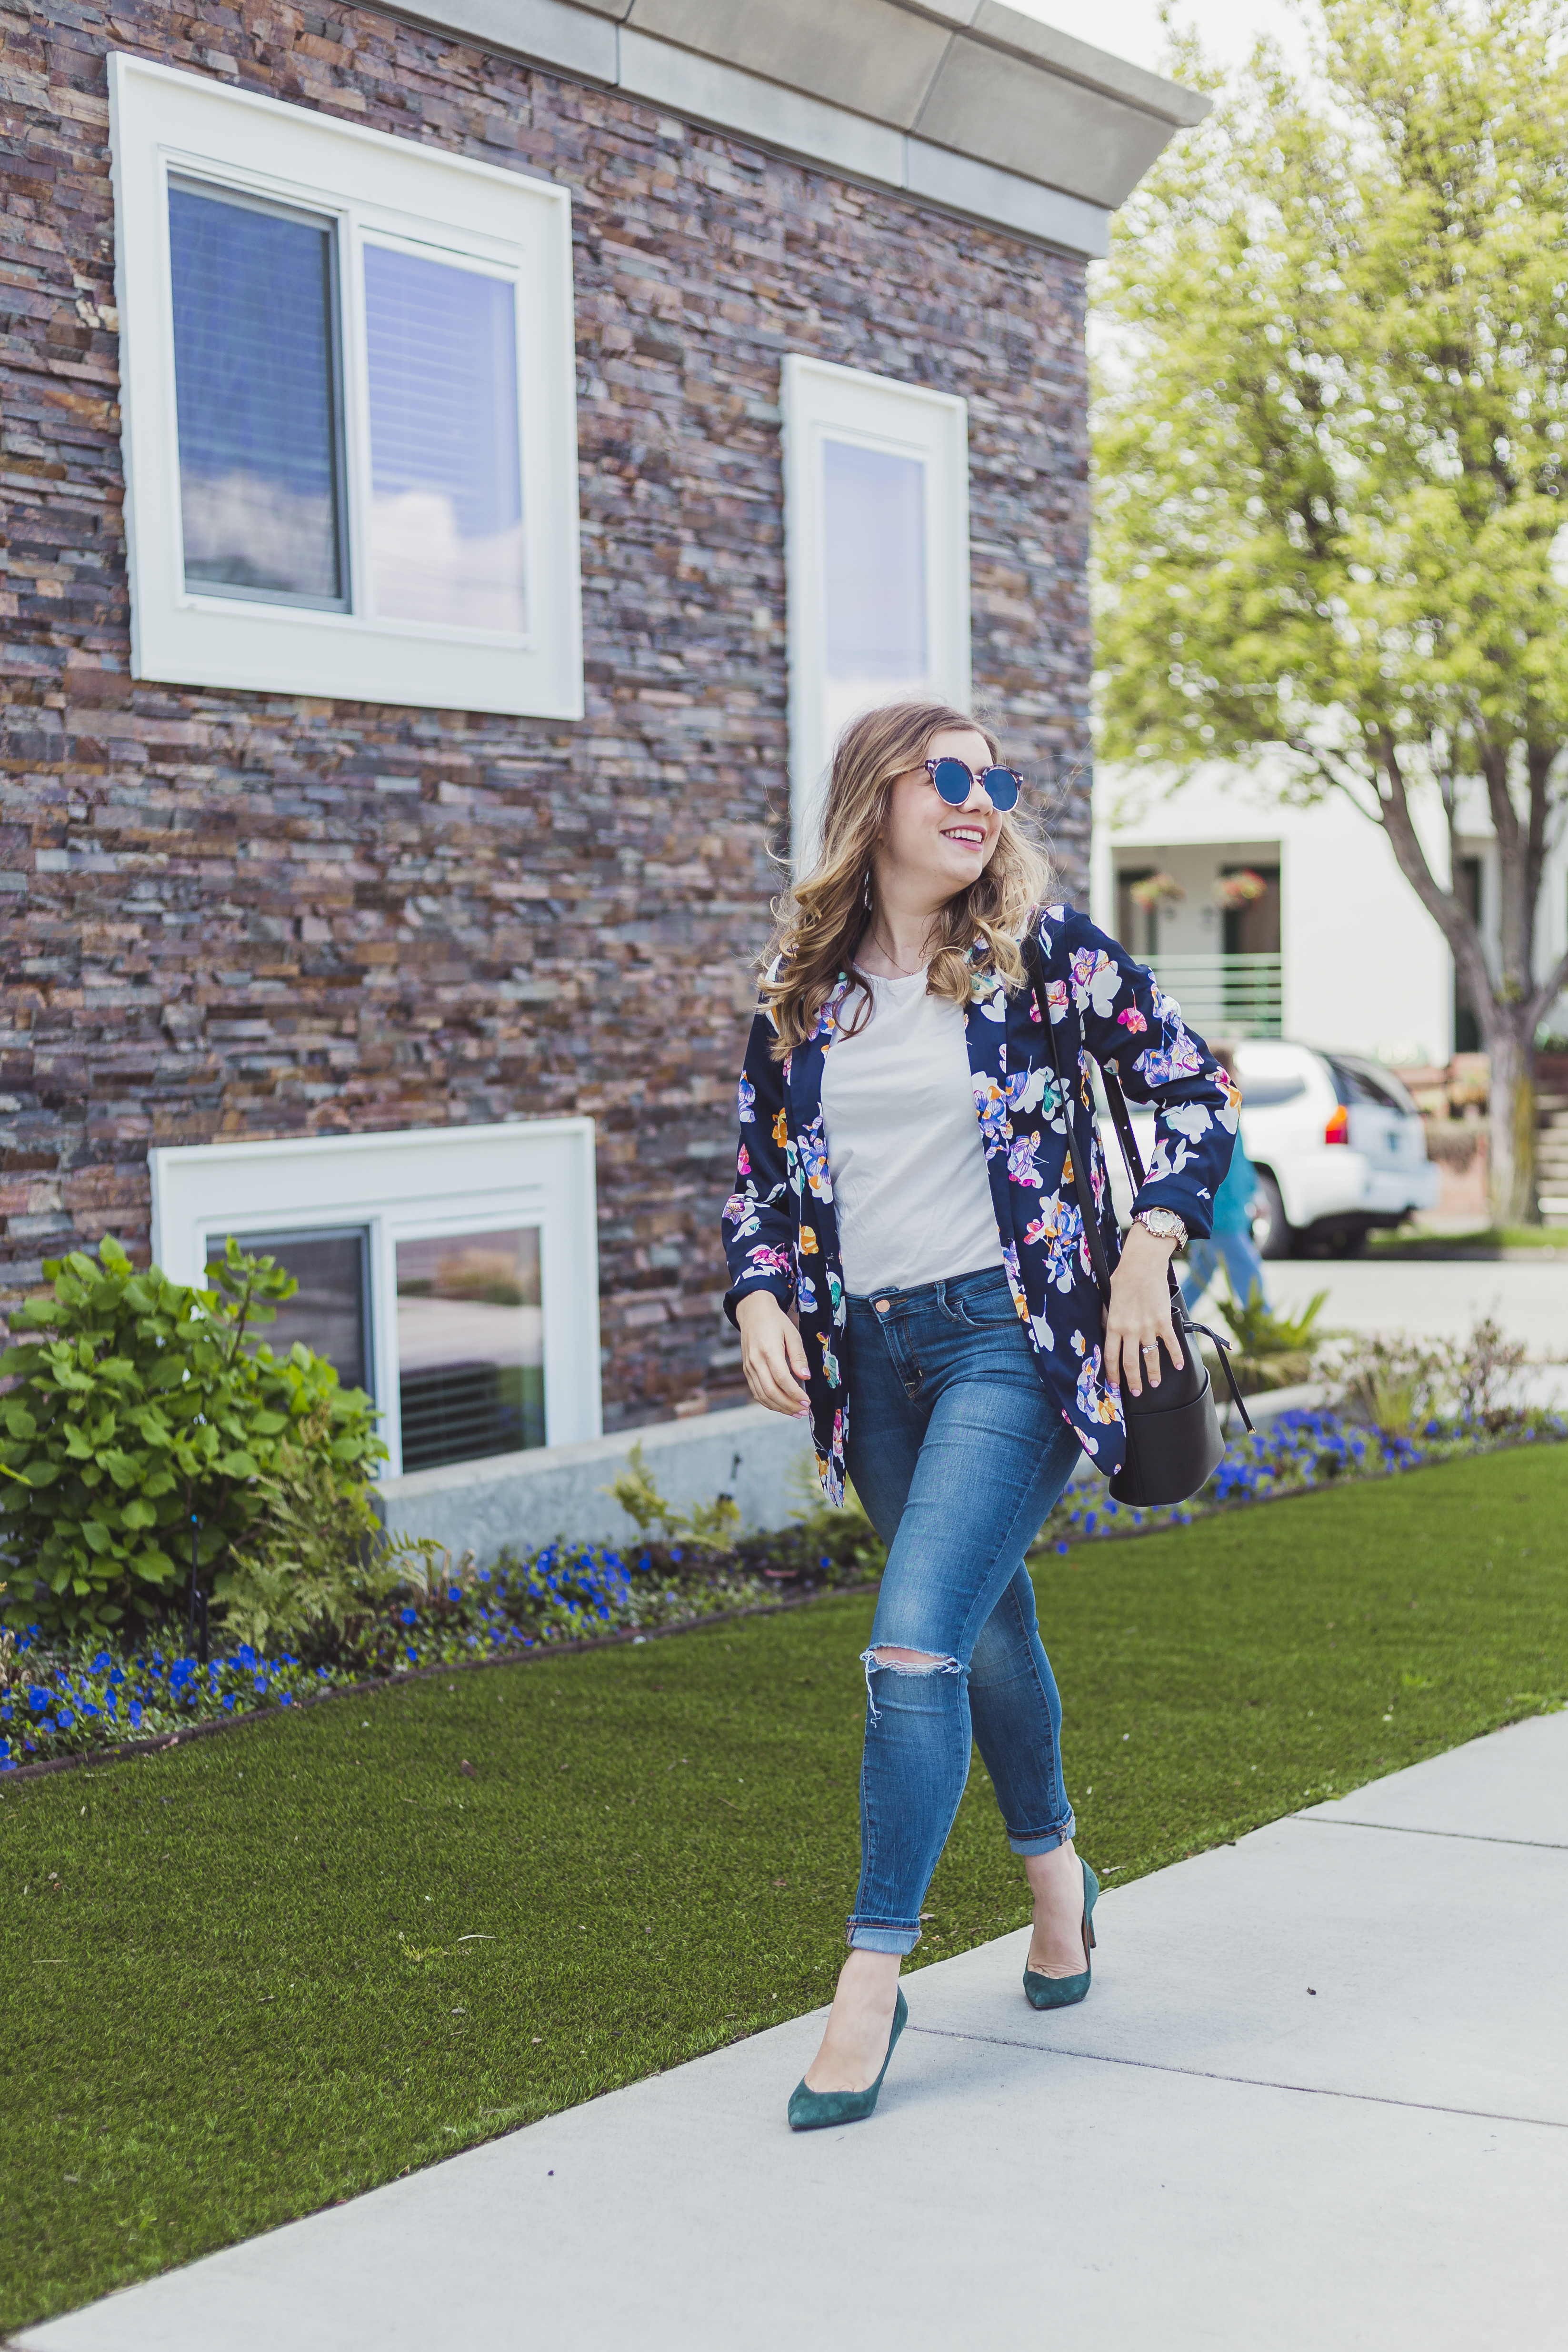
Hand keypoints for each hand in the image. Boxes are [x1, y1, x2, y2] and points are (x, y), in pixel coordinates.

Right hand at [735, 1291, 811, 1416]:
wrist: (753, 1312)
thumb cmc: (776, 1322)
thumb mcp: (792, 1334)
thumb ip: (798, 1357)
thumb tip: (805, 1377)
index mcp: (768, 1350)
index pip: (782, 1379)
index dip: (795, 1394)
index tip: (808, 1402)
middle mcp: (755, 1361)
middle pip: (771, 1391)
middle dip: (789, 1405)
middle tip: (803, 1411)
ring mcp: (749, 1367)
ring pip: (762, 1395)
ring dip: (779, 1407)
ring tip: (795, 1413)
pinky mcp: (746, 1370)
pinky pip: (756, 1391)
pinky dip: (768, 1402)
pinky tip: (781, 1406)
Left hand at [1104, 1222, 1179, 1397]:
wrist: (1143, 1264)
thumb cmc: (1123, 1278)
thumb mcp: (1107, 1299)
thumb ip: (1107, 1318)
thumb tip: (1105, 1331)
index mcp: (1113, 1325)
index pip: (1111, 1357)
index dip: (1113, 1374)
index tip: (1115, 1385)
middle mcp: (1130, 1330)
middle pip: (1131, 1363)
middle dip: (1133, 1381)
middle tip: (1137, 1392)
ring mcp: (1148, 1327)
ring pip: (1151, 1358)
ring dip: (1153, 1374)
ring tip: (1155, 1384)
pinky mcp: (1164, 1321)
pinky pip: (1171, 1344)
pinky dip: (1176, 1357)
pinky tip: (1178, 1366)